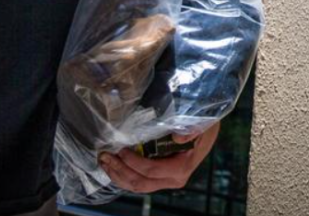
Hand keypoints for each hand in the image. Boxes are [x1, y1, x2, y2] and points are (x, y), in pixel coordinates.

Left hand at [98, 122, 220, 192]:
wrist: (205, 130)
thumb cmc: (201, 125)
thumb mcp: (202, 123)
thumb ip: (192, 129)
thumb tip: (178, 137)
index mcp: (181, 168)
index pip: (152, 170)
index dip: (133, 162)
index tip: (120, 150)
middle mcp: (173, 179)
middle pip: (141, 182)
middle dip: (120, 171)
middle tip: (104, 156)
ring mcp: (165, 180)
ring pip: (136, 185)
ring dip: (117, 174)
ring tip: (103, 160)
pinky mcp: (158, 177)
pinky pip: (137, 181)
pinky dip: (122, 175)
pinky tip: (111, 165)